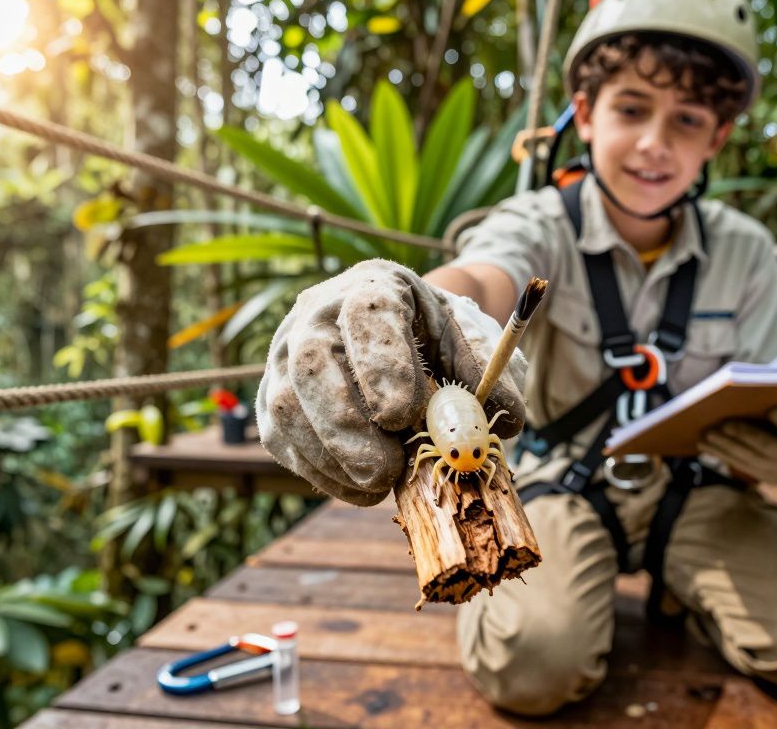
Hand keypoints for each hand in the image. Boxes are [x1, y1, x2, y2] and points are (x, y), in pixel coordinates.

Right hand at [256, 259, 525, 505]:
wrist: (379, 331)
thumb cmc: (422, 338)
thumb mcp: (459, 342)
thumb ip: (484, 377)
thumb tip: (506, 422)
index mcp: (370, 289)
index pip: (366, 316)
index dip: (382, 366)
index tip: (404, 415)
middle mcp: (314, 316)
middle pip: (312, 364)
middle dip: (347, 424)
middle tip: (386, 469)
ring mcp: (283, 358)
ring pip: (288, 407)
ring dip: (334, 456)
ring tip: (382, 482)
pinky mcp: (271, 401)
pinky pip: (285, 442)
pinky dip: (324, 473)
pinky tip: (362, 487)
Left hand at [697, 407, 776, 484]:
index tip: (773, 409)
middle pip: (767, 448)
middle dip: (744, 436)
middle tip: (723, 424)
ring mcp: (776, 473)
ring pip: (747, 459)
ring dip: (724, 446)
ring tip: (706, 432)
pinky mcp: (760, 478)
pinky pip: (738, 465)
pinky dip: (720, 454)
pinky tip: (704, 443)